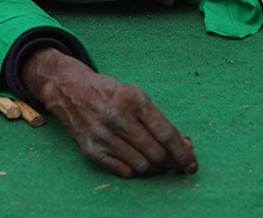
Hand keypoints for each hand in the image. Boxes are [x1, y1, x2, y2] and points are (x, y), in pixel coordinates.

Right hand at [21, 48, 196, 177]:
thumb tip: (185, 146)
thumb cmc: (111, 94)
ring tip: (158, 164)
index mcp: (134, 100)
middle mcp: (118, 118)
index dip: (183, 153)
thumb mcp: (137, 97)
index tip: (192, 165)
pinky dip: (136, 170)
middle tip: (176, 165)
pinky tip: (138, 162)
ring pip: (142, 165)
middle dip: (171, 163)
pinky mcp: (91, 150)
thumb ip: (160, 121)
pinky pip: (123, 171)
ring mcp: (103, 136)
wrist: (71, 91)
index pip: (166, 134)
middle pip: (156, 153)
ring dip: (155, 168)